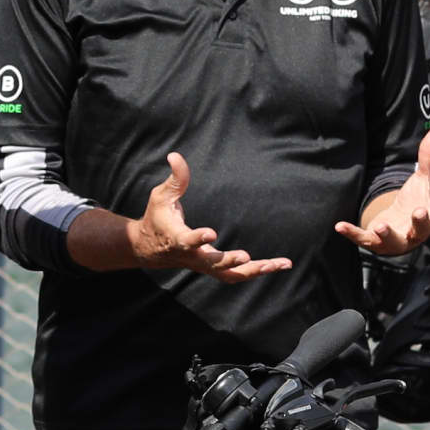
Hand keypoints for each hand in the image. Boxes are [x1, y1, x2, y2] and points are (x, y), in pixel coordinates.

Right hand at [124, 152, 291, 279]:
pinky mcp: (213, 268)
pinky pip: (237, 274)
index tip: (211, 232)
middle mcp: (193, 257)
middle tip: (246, 256)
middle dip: (229, 261)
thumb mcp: (161, 197)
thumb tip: (175, 155)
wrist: (149, 249)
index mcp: (178, 239)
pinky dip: (256, 271)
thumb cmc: (157, 219)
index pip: (188, 240)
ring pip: (230, 274)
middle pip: (213, 264)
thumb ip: (175, 179)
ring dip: (254, 270)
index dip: (199, 238)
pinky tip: (277, 265)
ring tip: (279, 264)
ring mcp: (204, 265)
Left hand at [333, 125, 429, 256]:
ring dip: (388, 234)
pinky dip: (353, 234)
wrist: (398, 223)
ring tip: (381, 226)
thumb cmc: (416, 201)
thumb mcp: (424, 177)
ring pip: (396, 241)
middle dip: (421, 222)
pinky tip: (340, 225)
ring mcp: (398, 239)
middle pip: (423, 230)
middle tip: (419, 212)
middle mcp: (418, 231)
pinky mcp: (377, 242)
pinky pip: (365, 240)